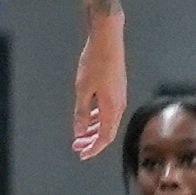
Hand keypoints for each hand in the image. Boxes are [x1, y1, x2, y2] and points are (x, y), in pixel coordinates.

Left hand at [72, 12, 129, 160]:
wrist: (107, 40)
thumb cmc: (94, 63)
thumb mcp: (83, 90)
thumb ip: (81, 113)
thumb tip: (80, 133)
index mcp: (112, 108)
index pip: (105, 137)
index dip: (94, 149)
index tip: (82, 154)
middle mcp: (119, 105)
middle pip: (107, 131)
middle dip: (92, 141)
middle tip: (76, 147)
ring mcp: (119, 96)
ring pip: (107, 121)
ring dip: (93, 129)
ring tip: (80, 135)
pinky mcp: (117, 89)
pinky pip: (108, 110)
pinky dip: (97, 117)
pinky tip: (87, 117)